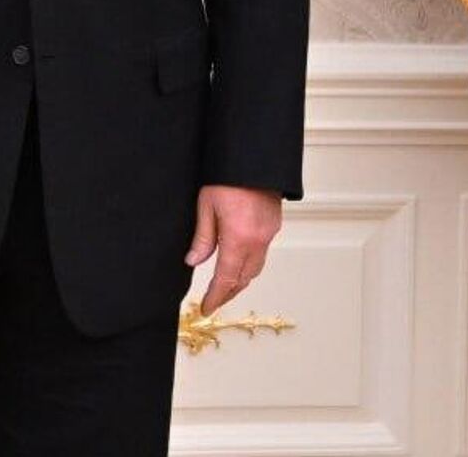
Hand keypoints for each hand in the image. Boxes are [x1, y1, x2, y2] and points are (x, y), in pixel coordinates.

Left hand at [186, 184, 281, 315]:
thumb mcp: (205, 205)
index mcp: (239, 239)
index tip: (206, 308)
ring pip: (255, 268)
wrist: (253, 159)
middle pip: (244, 279)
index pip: (226, 279)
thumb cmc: (226, 177)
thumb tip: (193, 261)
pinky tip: (237, 261)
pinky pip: (262, 253)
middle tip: (213, 302)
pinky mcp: (273, 226)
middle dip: (228, 293)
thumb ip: (203, 237)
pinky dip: (249, 263)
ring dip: (240, 280)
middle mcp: (258, 241)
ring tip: (224, 287)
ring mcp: (269, 234)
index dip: (216, 297)